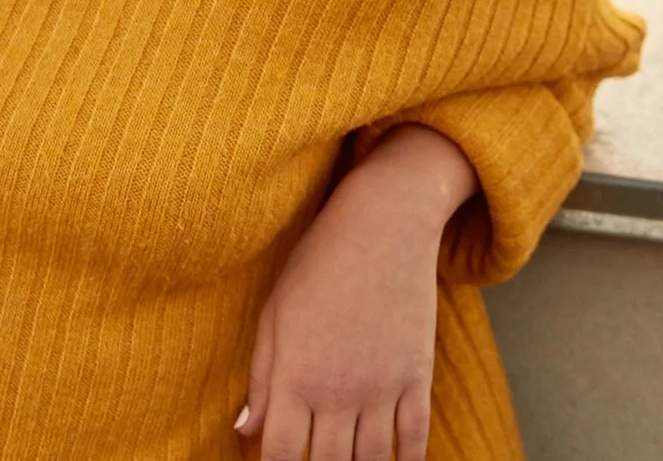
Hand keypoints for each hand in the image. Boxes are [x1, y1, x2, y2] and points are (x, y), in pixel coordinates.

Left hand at [237, 124, 473, 460]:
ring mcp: (382, 387)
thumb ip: (262, 377)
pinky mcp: (417, 376)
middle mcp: (338, 390)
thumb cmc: (317, 263)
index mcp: (294, 376)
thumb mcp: (274, 315)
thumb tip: (245, 429)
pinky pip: (414, 439)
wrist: (383, 224)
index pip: (280, 455)